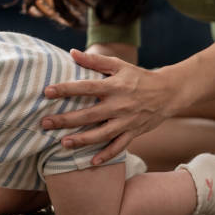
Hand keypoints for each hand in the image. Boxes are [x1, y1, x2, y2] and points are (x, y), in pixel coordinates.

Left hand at [41, 48, 178, 165]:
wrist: (169, 92)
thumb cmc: (139, 77)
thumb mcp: (119, 65)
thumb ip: (95, 60)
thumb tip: (72, 53)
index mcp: (114, 86)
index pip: (86, 87)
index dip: (66, 89)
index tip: (47, 92)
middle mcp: (119, 105)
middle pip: (89, 115)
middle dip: (66, 120)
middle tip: (45, 123)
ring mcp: (127, 121)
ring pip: (101, 134)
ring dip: (82, 140)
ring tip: (63, 143)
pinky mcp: (134, 132)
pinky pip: (119, 146)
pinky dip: (107, 155)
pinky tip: (92, 161)